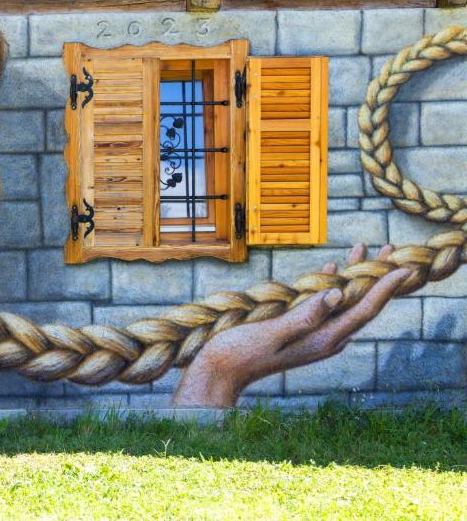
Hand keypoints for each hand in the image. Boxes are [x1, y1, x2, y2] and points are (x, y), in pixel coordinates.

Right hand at [172, 244, 409, 407]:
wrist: (218, 372)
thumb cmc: (239, 353)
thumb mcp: (272, 333)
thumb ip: (304, 315)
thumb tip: (337, 293)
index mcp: (323, 339)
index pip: (364, 309)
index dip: (385, 287)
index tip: (405, 267)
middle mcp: (324, 338)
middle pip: (360, 304)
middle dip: (378, 277)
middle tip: (395, 251)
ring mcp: (312, 334)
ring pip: (343, 301)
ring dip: (355, 276)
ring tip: (367, 251)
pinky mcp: (298, 330)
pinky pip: (323, 303)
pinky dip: (332, 283)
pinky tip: (332, 268)